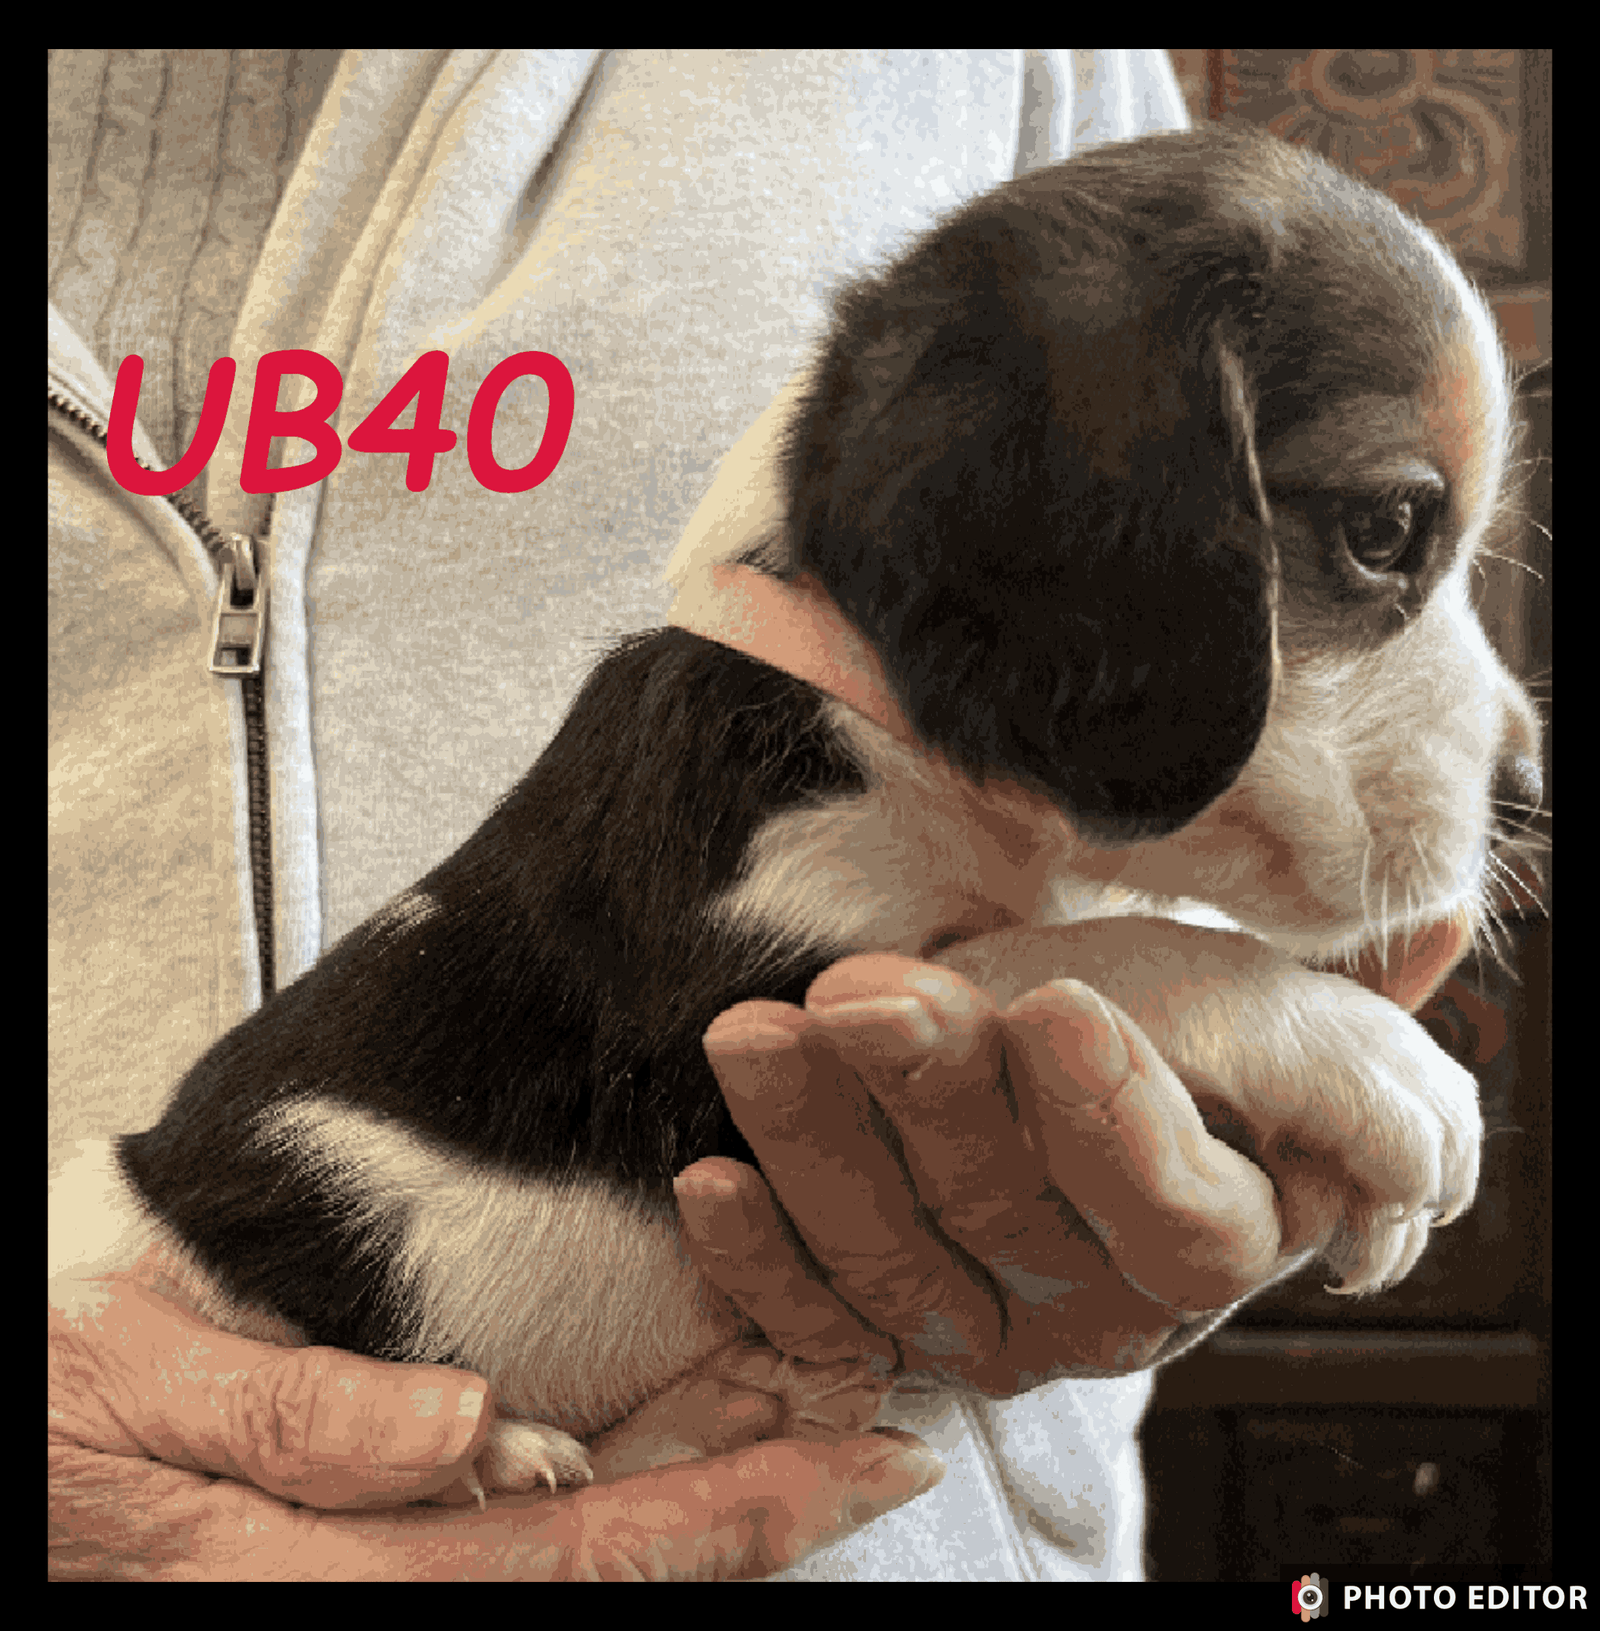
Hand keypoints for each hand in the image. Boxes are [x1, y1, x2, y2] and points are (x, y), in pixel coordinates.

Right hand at [48, 1276, 940, 1579]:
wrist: (5, 1436)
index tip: (872, 1462)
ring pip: (593, 1545)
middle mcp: (386, 1581)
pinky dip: (635, 1479)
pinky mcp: (374, 1536)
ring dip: (719, 1486)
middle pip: (625, 1560)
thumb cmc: (45, 1405)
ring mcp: (386, 1565)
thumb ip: (296, 1421)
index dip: (749, 1513)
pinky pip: (532, 1526)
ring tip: (824, 1417)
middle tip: (887, 1431)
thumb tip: (466, 1428)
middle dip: (770, 1499)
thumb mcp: (133, 1384)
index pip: (596, 1550)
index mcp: (341, 1566)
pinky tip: (689, 1437)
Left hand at [678, 920, 1469, 1392]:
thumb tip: (1403, 1086)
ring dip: (814, 1144)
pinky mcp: (882, 1322)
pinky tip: (707, 1178)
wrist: (1096, 1060)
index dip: (1117, 1114)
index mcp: (1205, 1242)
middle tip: (864, 993)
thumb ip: (1354, 1075)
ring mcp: (976, 1323)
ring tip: (757, 1035)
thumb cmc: (1199, 1043)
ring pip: (892, 1254)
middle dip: (929, 1093)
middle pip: (1007, 1214)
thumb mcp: (1307, 1044)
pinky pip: (812, 1314)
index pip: (1172, 1204)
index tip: (1061, 1004)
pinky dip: (755, 1256)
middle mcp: (1089, 1306)